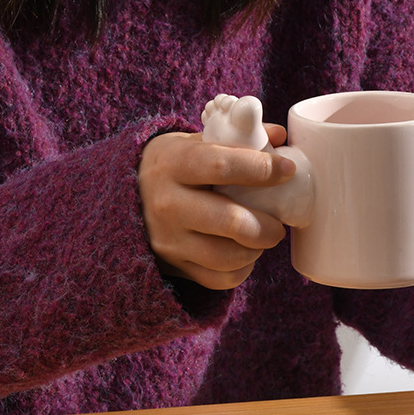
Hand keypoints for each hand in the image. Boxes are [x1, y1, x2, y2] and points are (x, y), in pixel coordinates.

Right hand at [137, 126, 294, 289]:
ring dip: (257, 250)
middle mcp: (168, 204)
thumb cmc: (174, 166)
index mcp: (174, 164)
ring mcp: (170, 240)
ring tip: (262, 238)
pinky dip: (242, 270)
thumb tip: (279, 136)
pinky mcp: (175, 266)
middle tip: (279, 224)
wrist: (126, 196)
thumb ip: (239, 138)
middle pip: (231, 221)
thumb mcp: (196, 142)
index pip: (223, 166)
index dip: (262, 169)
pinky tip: (245, 254)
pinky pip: (220, 279)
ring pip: (228, 257)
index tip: (287, 170)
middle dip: (267, 226)